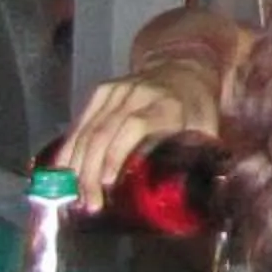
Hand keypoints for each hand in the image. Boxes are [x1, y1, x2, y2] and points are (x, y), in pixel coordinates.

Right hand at [55, 10, 249, 207]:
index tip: (108, 182)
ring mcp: (117, 89)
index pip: (134, 126)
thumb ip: (205, 156)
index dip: (116, 153)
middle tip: (89, 204)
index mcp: (166, 104)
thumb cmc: (198, 105)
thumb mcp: (207, 127)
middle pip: (105, 131)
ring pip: (88, 127)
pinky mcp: (103, 90)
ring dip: (76, 164)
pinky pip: (81, 120)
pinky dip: (69, 146)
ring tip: (71, 195)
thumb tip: (210, 195)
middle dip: (91, 171)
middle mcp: (137, 93)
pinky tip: (61, 169)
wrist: (186, 66)